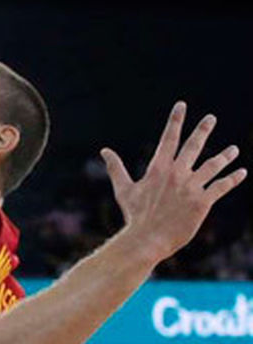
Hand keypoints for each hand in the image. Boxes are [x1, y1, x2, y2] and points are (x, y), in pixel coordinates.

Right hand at [101, 101, 244, 261]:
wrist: (147, 238)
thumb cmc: (134, 215)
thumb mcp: (123, 189)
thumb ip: (116, 168)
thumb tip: (104, 151)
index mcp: (158, 169)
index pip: (169, 139)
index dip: (175, 120)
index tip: (182, 105)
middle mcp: (177, 174)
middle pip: (193, 146)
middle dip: (203, 130)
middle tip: (211, 118)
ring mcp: (191, 187)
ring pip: (212, 165)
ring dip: (224, 156)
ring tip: (233, 150)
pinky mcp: (202, 202)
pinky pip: (221, 186)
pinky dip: (232, 178)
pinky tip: (241, 172)